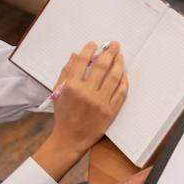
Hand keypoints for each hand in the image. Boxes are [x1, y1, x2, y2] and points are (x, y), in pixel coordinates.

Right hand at [33, 41, 128, 179]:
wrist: (71, 138)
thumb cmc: (63, 115)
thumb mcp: (59, 92)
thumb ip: (66, 72)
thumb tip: (74, 55)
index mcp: (72, 86)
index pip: (82, 62)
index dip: (89, 50)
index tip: (95, 44)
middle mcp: (87, 93)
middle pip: (101, 66)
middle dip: (109, 52)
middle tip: (115, 45)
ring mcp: (100, 102)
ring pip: (114, 78)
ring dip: (119, 64)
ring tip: (120, 56)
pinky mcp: (110, 111)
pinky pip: (121, 92)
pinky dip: (124, 81)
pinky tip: (124, 74)